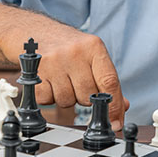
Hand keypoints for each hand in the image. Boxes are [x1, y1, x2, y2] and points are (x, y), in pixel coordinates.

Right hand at [4, 22, 129, 130]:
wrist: (40, 33)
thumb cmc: (72, 48)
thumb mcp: (94, 56)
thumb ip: (108, 81)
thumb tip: (122, 107)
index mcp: (94, 47)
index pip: (109, 81)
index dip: (114, 106)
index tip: (115, 123)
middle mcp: (75, 52)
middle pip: (87, 97)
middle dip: (85, 97)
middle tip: (79, 82)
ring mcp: (54, 62)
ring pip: (68, 101)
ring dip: (67, 97)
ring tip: (64, 79)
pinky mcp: (36, 72)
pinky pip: (48, 101)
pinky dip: (50, 97)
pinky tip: (51, 81)